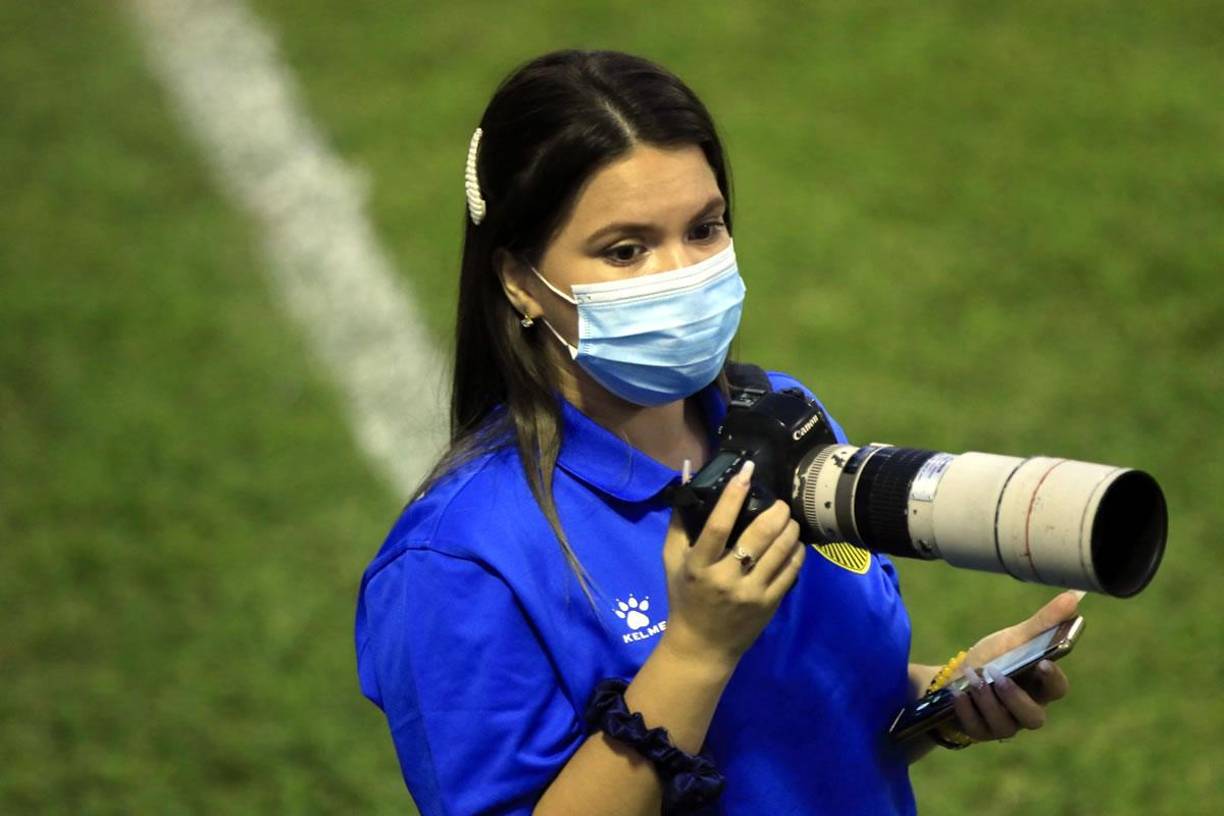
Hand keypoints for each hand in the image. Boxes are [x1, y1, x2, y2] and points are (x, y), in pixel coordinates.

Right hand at [659, 460, 805, 668]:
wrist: (702, 646)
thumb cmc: (684, 597)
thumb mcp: (672, 561)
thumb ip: (678, 524)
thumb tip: (687, 485)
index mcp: (698, 566)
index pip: (717, 526)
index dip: (733, 496)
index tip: (746, 473)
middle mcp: (726, 579)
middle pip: (758, 535)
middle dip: (775, 512)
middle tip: (780, 502)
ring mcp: (751, 593)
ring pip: (780, 551)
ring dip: (789, 529)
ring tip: (789, 519)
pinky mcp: (769, 604)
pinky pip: (791, 571)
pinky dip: (796, 551)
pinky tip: (794, 542)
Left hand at [949, 591, 1078, 741]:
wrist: (959, 675)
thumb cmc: (996, 656)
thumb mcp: (1015, 638)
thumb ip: (1043, 623)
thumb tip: (1073, 596)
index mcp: (1041, 686)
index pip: (1058, 689)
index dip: (1053, 679)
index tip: (1042, 663)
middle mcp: (1027, 710)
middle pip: (1034, 718)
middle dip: (1015, 698)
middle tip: (997, 676)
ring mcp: (1005, 725)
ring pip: (1005, 726)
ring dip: (988, 702)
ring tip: (973, 679)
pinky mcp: (981, 731)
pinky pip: (977, 729)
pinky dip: (967, 711)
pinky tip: (959, 694)